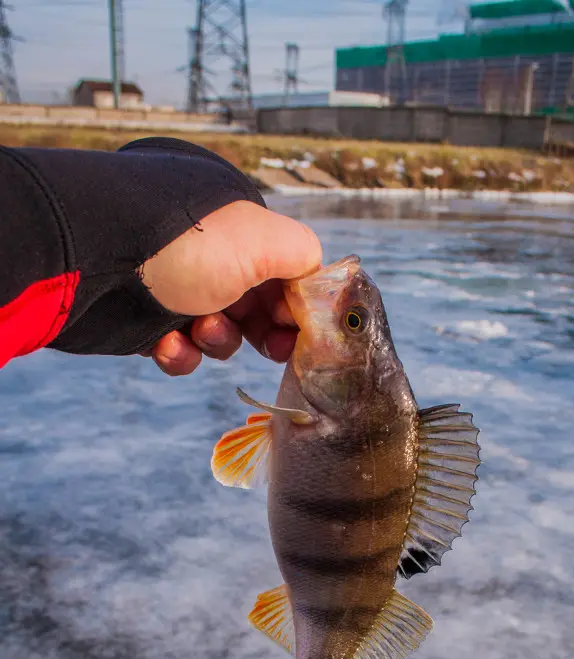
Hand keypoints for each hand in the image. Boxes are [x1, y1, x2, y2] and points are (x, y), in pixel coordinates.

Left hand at [139, 201, 320, 375]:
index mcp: (242, 233)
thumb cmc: (189, 246)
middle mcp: (213, 259)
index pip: (285, 275)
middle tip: (272, 348)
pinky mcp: (149, 321)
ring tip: (200, 328)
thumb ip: (306, 258)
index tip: (298, 329)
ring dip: (218, 340)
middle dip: (264, 332)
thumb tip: (315, 281)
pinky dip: (180, 353)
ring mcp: (180, 291)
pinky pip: (180, 351)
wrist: (101, 264)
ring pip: (220, 335)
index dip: (296, 307)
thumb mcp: (265, 241)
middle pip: (257, 310)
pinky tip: (168, 343)